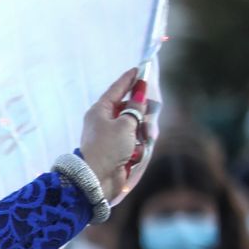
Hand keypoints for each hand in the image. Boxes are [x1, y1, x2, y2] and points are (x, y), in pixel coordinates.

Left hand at [80, 68, 157, 201]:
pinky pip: (134, 141)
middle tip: (151, 110)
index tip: (138, 69)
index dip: (128, 80)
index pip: (116, 90)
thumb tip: (139, 97)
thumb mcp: (124, 125)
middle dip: (141, 111)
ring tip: (142, 140)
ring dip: (142, 131)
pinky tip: (136, 153)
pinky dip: (139, 145)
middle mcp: (103, 121)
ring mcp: (111, 137)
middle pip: (129, 108)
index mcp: (99, 111)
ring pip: (135, 126)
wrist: (97, 179)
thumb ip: (135, 110)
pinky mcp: (118, 150)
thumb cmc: (108, 148)